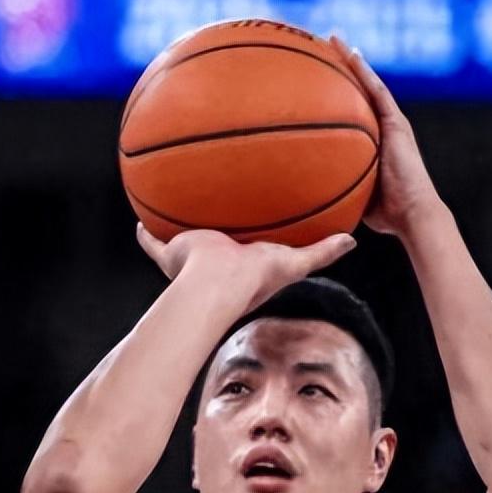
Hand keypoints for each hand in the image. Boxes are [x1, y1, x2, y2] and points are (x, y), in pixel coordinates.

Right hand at [136, 224, 356, 310]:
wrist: (218, 284)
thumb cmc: (254, 278)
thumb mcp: (294, 261)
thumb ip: (322, 252)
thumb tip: (352, 240)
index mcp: (245, 264)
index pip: (250, 248)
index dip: (252, 241)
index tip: (251, 234)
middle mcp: (218, 261)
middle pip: (216, 241)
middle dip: (215, 231)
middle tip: (215, 214)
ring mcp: (193, 258)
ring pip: (184, 240)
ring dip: (181, 228)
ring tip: (177, 208)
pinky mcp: (171, 253)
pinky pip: (154, 241)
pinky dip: (145, 234)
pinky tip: (139, 221)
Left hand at [330, 35, 443, 238]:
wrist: (414, 214)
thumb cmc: (388, 214)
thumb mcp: (355, 197)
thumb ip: (339, 189)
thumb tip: (310, 198)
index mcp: (376, 143)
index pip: (354, 112)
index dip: (338, 93)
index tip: (317, 79)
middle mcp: (385, 128)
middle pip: (361, 92)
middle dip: (342, 70)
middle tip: (322, 49)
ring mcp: (393, 124)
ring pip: (369, 84)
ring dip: (351, 61)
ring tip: (333, 39)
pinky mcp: (397, 124)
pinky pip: (378, 92)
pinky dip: (364, 72)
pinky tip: (351, 54)